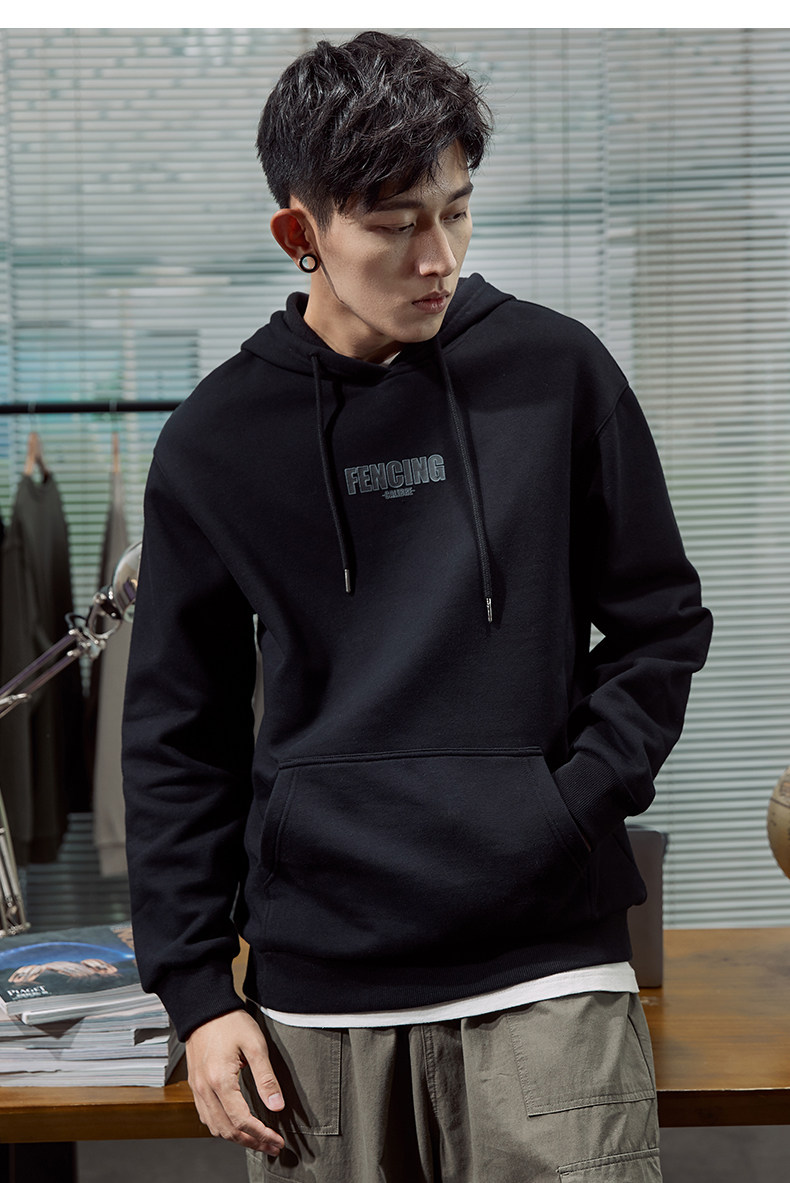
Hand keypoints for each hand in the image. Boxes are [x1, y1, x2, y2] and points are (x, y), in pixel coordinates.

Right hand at [185, 1009, 285, 1153]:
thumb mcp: (256, 1045)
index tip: (277, 1141)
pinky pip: (206, 1117)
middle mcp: (205, 1089)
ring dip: (236, 1139)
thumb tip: (277, 1106)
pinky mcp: (195, 1086)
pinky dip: (222, 1128)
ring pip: (215, 1127)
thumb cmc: (230, 1022)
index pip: (242, 1121)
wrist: (205, 1009)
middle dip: (251, 1142)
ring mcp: (197, 1089)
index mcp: (220, 1081)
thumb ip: (266, 1078)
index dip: (261, 1135)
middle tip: (271, 1146)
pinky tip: (235, 1126)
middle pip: (227, 1130)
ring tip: (257, 1140)